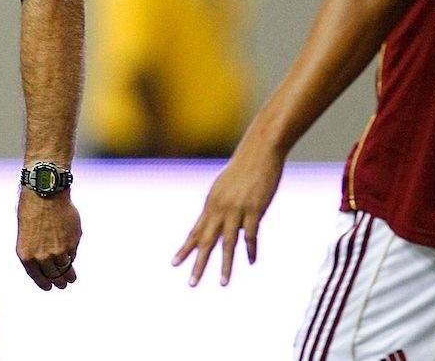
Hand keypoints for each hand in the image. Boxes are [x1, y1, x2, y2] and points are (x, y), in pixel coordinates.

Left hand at [16, 192, 81, 289]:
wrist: (45, 194)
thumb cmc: (32, 209)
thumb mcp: (26, 234)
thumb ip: (35, 250)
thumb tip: (47, 263)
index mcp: (27, 255)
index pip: (37, 277)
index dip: (44, 283)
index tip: (50, 287)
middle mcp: (42, 256)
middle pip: (54, 276)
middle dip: (59, 282)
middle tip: (63, 284)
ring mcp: (59, 251)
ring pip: (66, 268)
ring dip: (69, 275)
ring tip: (72, 279)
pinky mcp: (72, 243)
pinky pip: (73, 254)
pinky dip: (72, 255)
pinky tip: (71, 255)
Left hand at [172, 141, 284, 286]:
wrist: (260, 150)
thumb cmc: (244, 168)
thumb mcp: (225, 187)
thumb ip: (220, 205)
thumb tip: (216, 219)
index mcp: (211, 204)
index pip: (195, 231)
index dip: (186, 249)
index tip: (174, 264)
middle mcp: (219, 208)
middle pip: (206, 241)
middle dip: (198, 263)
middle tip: (190, 283)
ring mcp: (236, 209)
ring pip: (227, 243)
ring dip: (224, 265)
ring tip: (222, 283)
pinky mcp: (254, 209)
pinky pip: (250, 235)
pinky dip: (250, 250)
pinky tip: (250, 261)